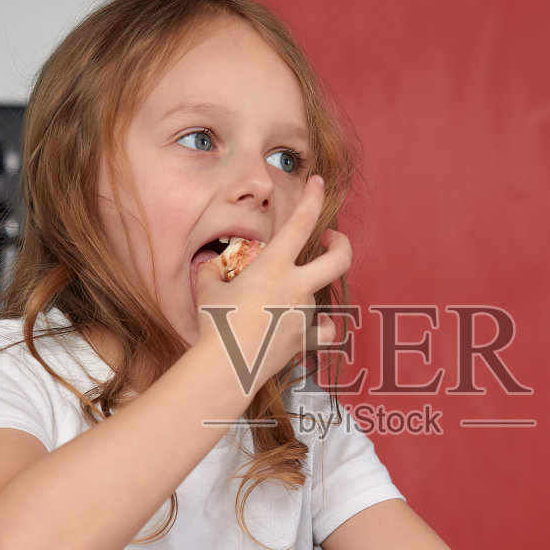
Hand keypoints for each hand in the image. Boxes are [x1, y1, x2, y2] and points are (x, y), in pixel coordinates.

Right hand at [194, 176, 350, 396]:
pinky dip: (322, 326)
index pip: (301, 223)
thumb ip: (214, 271)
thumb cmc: (216, 326)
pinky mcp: (305, 339)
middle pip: (339, 259)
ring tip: (271, 306)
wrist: (226, 367)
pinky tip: (314, 325)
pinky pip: (325, 331)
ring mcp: (305, 314)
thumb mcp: (209, 289)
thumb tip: (212, 265)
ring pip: (317, 296)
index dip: (312, 198)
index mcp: (274, 268)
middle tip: (332, 238)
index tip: (318, 182)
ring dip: (302, 292)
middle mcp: (296, 288)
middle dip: (341, 243)